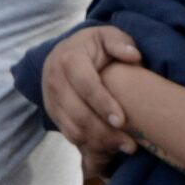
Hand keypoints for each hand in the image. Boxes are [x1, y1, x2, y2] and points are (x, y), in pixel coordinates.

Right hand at [42, 25, 144, 165]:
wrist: (64, 53)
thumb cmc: (93, 46)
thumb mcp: (107, 36)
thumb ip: (120, 42)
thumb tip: (133, 55)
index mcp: (69, 59)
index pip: (86, 85)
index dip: (103, 104)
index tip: (121, 121)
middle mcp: (55, 80)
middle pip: (78, 114)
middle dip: (105, 133)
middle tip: (130, 145)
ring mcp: (51, 99)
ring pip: (73, 129)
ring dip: (99, 143)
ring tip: (123, 148)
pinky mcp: (53, 113)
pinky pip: (69, 135)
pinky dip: (89, 145)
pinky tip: (110, 148)